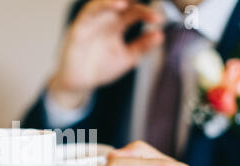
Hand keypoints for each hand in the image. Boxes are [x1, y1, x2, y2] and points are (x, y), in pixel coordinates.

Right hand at [49, 0, 163, 108]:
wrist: (79, 83)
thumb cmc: (100, 69)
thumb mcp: (126, 58)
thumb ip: (142, 47)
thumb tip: (160, 35)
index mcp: (117, 24)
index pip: (135, 10)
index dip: (147, 13)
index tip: (159, 20)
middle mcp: (105, 18)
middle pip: (122, 0)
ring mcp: (92, 20)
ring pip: (106, 1)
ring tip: (131, 0)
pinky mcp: (80, 26)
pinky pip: (90, 10)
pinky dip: (104, 5)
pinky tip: (119, 5)